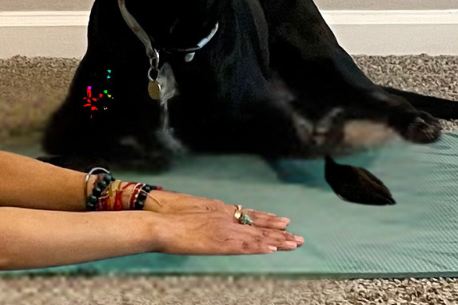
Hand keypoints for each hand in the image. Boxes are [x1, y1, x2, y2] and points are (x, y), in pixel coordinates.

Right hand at [151, 207, 302, 254]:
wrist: (159, 220)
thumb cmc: (167, 216)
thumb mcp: (190, 210)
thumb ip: (204, 215)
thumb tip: (207, 220)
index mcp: (218, 209)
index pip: (248, 214)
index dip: (267, 218)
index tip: (283, 221)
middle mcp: (225, 216)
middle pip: (258, 224)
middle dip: (279, 231)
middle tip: (298, 236)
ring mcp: (224, 229)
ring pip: (256, 235)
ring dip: (277, 240)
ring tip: (294, 243)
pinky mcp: (220, 242)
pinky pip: (245, 246)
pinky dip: (260, 247)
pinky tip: (273, 249)